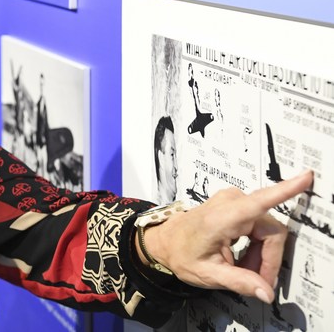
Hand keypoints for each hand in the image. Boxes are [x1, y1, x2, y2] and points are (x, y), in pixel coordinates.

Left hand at [144, 170, 312, 302]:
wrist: (164, 241)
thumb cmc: (181, 253)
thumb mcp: (207, 274)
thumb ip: (238, 282)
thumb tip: (266, 291)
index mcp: (221, 218)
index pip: (258, 202)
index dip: (285, 191)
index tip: (305, 177)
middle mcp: (230, 203)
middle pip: (271, 232)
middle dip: (267, 259)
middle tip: (254, 280)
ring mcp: (234, 200)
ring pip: (268, 231)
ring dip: (260, 255)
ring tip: (241, 269)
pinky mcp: (237, 203)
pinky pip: (261, 227)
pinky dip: (255, 247)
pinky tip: (241, 259)